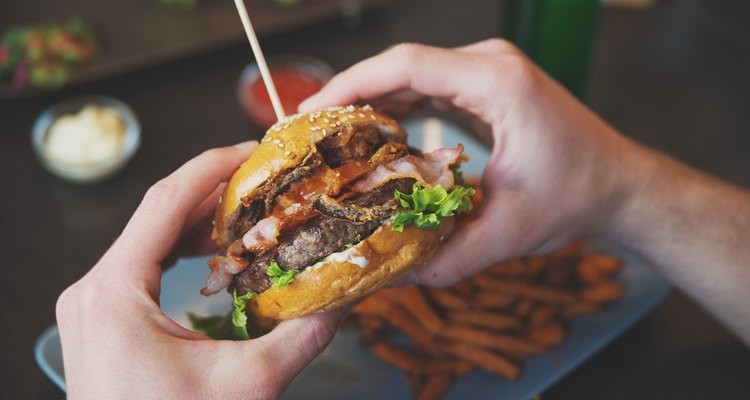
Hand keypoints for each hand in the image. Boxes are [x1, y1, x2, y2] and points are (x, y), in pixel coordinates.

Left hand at [56, 142, 342, 398]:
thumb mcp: (248, 384)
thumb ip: (304, 336)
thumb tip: (346, 295)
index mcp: (114, 291)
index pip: (166, 201)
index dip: (215, 166)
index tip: (255, 149)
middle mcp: (94, 289)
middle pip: (158, 214)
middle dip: (216, 193)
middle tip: (267, 180)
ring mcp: (93, 304)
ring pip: (150, 237)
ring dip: (201, 220)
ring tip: (250, 210)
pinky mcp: (103, 318)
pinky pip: (143, 264)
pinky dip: (183, 249)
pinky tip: (217, 249)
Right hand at [300, 39, 640, 286]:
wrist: (618, 184)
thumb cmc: (577, 196)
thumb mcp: (510, 232)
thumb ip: (448, 257)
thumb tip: (389, 277)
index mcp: (497, 83)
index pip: (408, 66)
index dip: (353, 85)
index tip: (313, 113)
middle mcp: (490, 64)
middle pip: (402, 66)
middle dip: (351, 96)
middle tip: (310, 132)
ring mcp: (488, 71)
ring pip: (411, 75)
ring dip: (370, 101)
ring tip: (330, 136)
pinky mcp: (485, 86)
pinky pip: (428, 87)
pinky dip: (395, 106)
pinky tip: (371, 135)